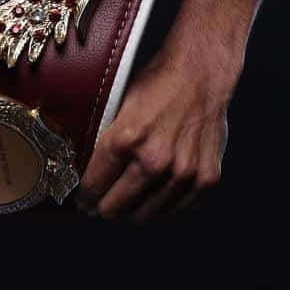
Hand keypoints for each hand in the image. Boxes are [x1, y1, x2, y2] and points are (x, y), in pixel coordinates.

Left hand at [74, 46, 231, 221]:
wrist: (200, 75)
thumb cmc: (158, 85)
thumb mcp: (118, 106)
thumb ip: (106, 140)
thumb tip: (88, 169)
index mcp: (126, 139)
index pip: (95, 185)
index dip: (85, 198)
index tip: (84, 202)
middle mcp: (154, 160)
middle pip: (117, 206)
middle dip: (105, 207)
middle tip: (101, 206)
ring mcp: (182, 172)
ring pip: (147, 214)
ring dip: (134, 211)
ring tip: (128, 203)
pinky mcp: (205, 178)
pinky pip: (178, 209)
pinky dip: (164, 207)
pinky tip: (154, 198)